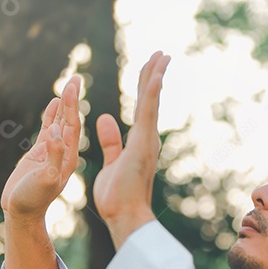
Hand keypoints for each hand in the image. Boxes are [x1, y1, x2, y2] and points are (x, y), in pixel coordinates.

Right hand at [0, 75, 82, 221]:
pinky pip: (48, 129)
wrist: (22, 213)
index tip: (73, 86)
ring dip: (64, 103)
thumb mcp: (46, 179)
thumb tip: (56, 132)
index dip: (73, 105)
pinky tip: (54, 102)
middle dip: (72, 99)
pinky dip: (51, 115)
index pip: (72, 125)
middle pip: (70, 119)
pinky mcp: (40, 153)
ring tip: (69, 84)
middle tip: (76, 77)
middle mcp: (63, 151)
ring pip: (60, 121)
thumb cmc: (34, 199)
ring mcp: (52, 151)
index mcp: (68, 156)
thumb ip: (53, 156)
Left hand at [93, 51, 170, 230]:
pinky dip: (151, 95)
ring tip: (162, 56)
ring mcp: (147, 140)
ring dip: (156, 77)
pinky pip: (147, 114)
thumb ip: (110, 140)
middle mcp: (147, 138)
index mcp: (140, 141)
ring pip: (152, 102)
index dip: (146, 85)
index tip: (150, 66)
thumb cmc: (117, 196)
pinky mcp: (142, 145)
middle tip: (162, 52)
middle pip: (150, 98)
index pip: (143, 106)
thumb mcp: (111, 161)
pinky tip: (155, 76)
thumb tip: (105, 118)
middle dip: (155, 73)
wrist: (124, 216)